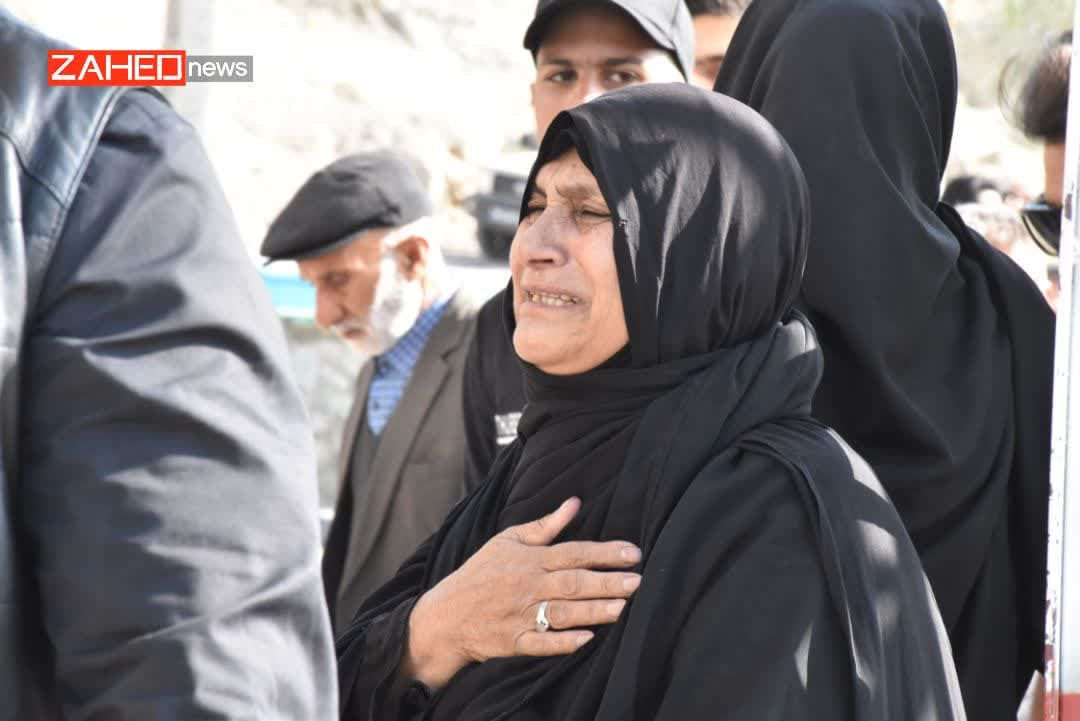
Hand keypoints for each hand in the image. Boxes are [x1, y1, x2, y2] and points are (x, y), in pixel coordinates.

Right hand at [400, 497, 641, 689]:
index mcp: (529, 560)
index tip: (633, 553)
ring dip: (593, 610)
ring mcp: (520, 615)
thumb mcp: (508, 540)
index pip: (573, 553)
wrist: (446, 614)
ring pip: (563, 612)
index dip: (604, 552)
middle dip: (607, 582)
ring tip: (622, 607)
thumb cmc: (480, 573)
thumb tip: (575, 502)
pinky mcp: (514, 641)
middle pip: (573, 583)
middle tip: (638, 582)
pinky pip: (542, 643)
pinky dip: (563, 642)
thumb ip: (545, 526)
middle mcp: (528, 586)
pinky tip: (587, 639)